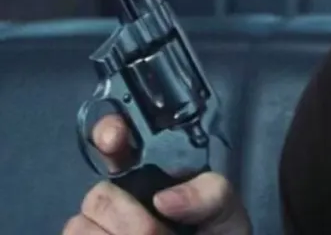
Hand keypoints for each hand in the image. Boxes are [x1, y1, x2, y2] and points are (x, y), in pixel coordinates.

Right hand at [63, 114, 251, 234]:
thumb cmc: (216, 232)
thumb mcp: (224, 206)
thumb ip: (209, 193)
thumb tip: (164, 200)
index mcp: (151, 170)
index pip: (118, 138)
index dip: (109, 131)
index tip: (113, 139)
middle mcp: (120, 193)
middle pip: (99, 194)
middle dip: (129, 217)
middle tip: (157, 233)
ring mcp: (100, 223)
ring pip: (81, 225)